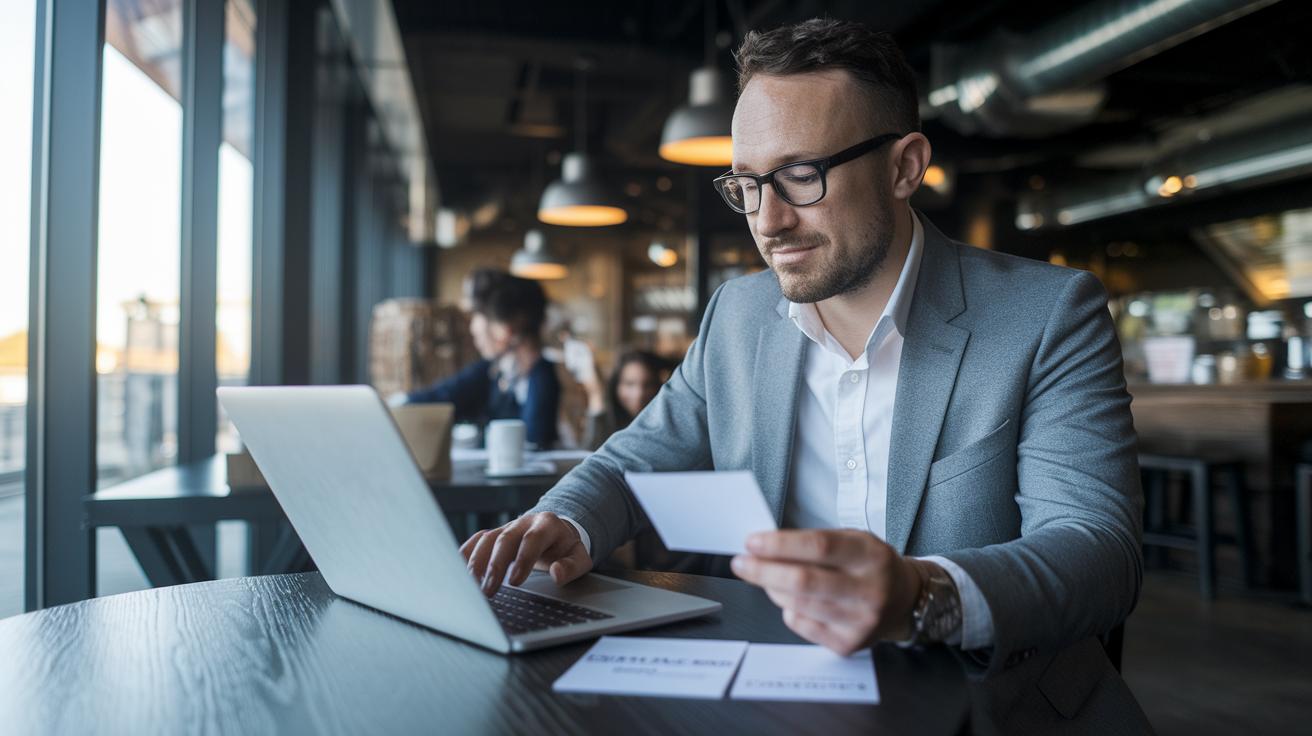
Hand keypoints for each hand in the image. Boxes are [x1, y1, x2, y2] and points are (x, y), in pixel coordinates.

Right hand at [460, 512, 592, 596]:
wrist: (556, 535)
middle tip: (489, 591)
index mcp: (547, 524)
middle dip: (495, 565)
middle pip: (505, 539)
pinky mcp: (494, 534)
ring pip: (487, 538)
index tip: (514, 581)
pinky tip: (460, 573)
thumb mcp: (579, 558)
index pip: (532, 539)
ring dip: (477, 563)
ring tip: (472, 587)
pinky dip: (466, 555)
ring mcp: (507, 527)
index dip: (523, 559)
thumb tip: (556, 573)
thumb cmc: (566, 549)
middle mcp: (524, 522)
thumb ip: (571, 567)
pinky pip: (476, 541)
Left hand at [730, 529, 924, 654]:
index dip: (781, 544)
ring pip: (798, 605)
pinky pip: (801, 625)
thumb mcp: (853, 539)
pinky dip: (788, 609)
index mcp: (870, 555)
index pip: (819, 546)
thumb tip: (765, 546)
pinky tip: (792, 600)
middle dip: (764, 571)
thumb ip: (813, 542)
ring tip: (766, 577)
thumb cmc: (870, 564)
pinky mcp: (849, 644)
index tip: (752, 542)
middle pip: (804, 581)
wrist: (904, 599)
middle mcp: (869, 590)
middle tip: (742, 563)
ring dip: (772, 589)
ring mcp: (860, 620)